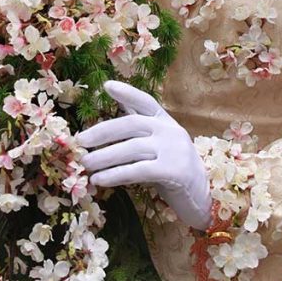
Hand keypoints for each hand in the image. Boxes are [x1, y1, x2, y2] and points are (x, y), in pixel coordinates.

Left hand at [79, 80, 211, 229]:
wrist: (201, 195)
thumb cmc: (173, 168)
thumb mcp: (159, 143)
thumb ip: (139, 130)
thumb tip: (108, 120)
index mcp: (166, 121)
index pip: (146, 101)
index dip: (127, 93)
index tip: (107, 86)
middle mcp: (170, 131)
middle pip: (131, 124)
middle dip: (103, 132)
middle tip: (81, 141)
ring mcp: (173, 150)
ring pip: (131, 148)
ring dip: (104, 157)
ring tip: (86, 164)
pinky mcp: (173, 171)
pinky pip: (138, 171)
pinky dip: (115, 175)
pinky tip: (100, 180)